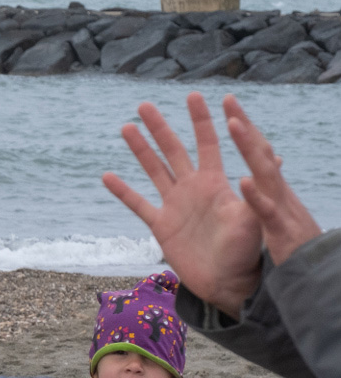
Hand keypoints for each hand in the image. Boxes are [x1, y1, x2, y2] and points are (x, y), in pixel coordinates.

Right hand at [102, 92, 261, 317]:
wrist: (226, 281)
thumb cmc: (245, 251)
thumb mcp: (254, 218)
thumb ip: (257, 191)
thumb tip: (270, 160)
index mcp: (214, 183)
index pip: (208, 143)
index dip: (201, 120)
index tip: (194, 96)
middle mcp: (192, 189)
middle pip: (173, 150)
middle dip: (160, 127)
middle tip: (145, 104)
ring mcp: (174, 206)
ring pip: (153, 170)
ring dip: (140, 150)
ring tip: (127, 127)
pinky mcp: (161, 226)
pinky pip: (138, 204)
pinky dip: (122, 191)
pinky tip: (107, 176)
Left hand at [224, 94, 321, 266]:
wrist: (301, 274)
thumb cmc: (283, 243)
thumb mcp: (272, 210)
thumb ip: (268, 184)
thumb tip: (272, 158)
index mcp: (267, 186)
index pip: (254, 149)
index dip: (242, 125)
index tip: (227, 100)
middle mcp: (272, 190)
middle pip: (258, 151)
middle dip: (244, 125)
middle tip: (228, 98)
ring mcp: (276, 207)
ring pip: (264, 171)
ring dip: (250, 147)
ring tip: (234, 123)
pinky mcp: (277, 230)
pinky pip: (265, 211)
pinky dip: (256, 196)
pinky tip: (244, 180)